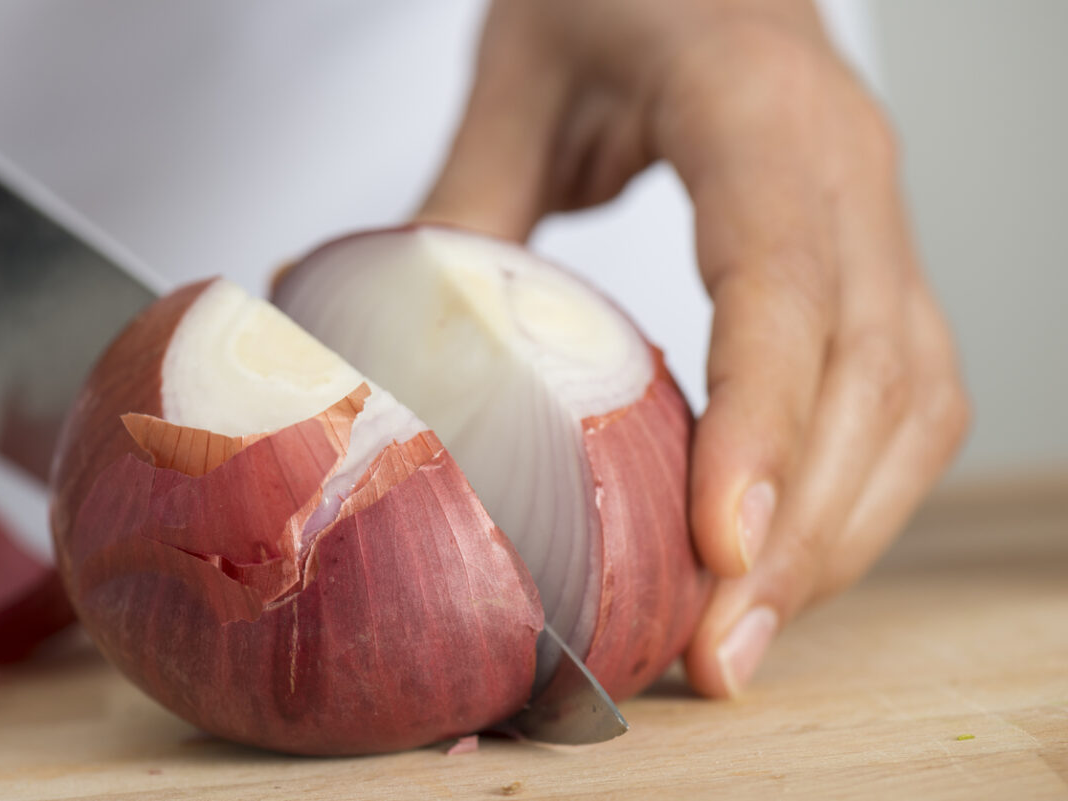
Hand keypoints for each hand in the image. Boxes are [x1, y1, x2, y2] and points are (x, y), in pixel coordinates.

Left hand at [418, 0, 969, 696]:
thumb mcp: (517, 78)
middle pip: (870, 374)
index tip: (721, 551)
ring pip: (910, 401)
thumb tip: (377, 348)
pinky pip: (907, 393)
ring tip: (748, 637)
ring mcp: (878, 218)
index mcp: (759, 112)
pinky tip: (788, 557)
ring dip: (841, 533)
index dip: (765, 426)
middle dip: (804, 532)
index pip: (788, 287)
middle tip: (720, 655)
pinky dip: (857, 492)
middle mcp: (847, 171)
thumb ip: (462, 209)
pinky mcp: (875, 258)